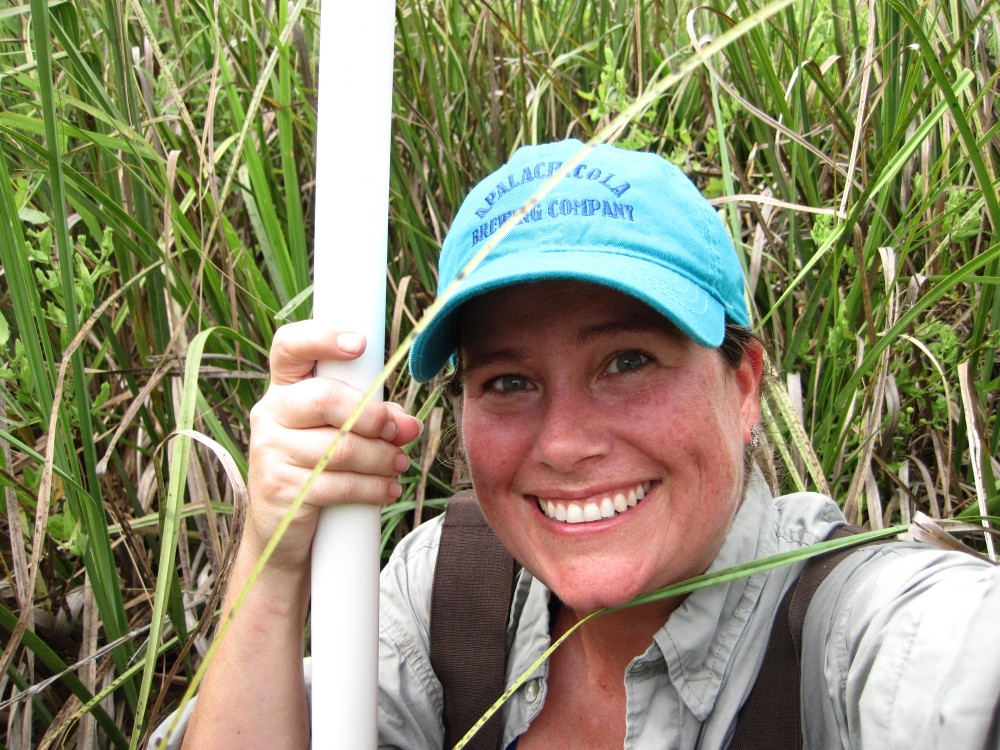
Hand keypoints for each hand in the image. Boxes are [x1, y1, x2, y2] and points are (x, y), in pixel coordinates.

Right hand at [245, 320, 422, 572]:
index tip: (360, 344)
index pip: (289, 347)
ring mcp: (269, 451)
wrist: (282, 534)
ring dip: (381, 458)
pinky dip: (372, 488)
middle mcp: (270, 413)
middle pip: (324, 398)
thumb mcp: (343, 434)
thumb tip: (408, 423)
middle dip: (372, 415)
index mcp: (285, 388)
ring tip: (398, 464)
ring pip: (340, 447)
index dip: (322, 338)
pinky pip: (337, 484)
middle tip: (398, 431)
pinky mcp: (279, 489)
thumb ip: (376, 417)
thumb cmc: (319, 470)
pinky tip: (387, 489)